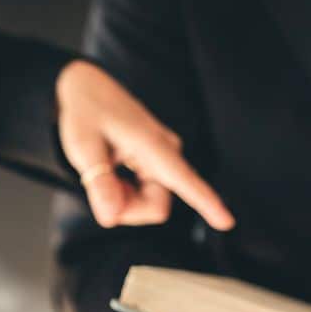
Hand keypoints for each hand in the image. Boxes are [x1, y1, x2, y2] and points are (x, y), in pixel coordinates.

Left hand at [55, 60, 233, 230]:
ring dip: (123, 200)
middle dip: (125, 209)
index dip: (207, 204)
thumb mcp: (83, 148)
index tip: (227, 223)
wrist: (86, 88)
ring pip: (149, 205)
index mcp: (153, 146)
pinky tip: (111, 171)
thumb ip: (99, 183)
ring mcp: (163, 160)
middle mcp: (167, 154)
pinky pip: (145, 195)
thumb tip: (111, 218)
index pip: (185, 181)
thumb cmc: (85, 113)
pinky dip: (124, 193)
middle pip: (155, 208)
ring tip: (104, 171)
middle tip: (97, 183)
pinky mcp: (156, 165)